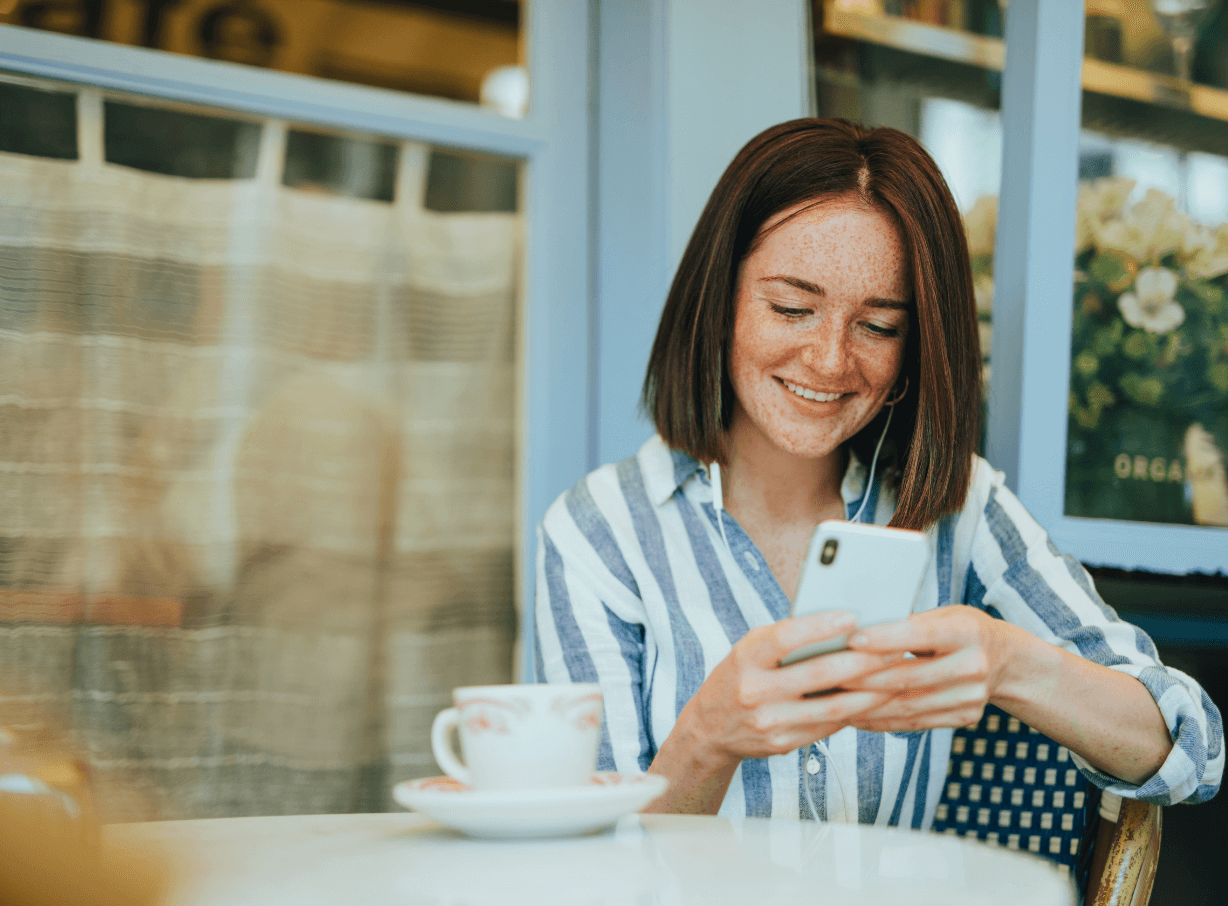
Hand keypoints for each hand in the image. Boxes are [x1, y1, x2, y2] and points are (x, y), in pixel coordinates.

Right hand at [678, 610, 899, 762]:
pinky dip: (856, 711)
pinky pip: (828, 725)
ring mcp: (770, 721)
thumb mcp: (750, 649)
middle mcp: (755, 691)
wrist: (709, 728)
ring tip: (896, 676)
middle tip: (895, 648)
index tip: (852, 616)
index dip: (820, 626)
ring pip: (833, 706)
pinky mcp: (784, 743)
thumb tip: (841, 626)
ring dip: (871, 691)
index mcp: (746, 657)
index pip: (785, 638)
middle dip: (863, 660)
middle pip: (819, 674)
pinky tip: (876, 699)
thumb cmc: (740, 675)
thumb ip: (787, 639)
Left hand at [841, 605, 1016, 731]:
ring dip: (865, 705)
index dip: (883, 638)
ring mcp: (971, 697)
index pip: (919, 635)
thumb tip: (857, 628)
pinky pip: (914, 723)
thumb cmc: (963, 629)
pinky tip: (855, 715)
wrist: (1007, 662)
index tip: (851, 639)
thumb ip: (909, 622)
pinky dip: (881, 720)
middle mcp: (973, 666)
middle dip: (862, 677)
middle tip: (827, 675)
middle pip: (908, 676)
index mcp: (967, 632)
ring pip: (907, 705)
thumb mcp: (945, 614)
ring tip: (832, 699)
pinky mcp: (964, 718)